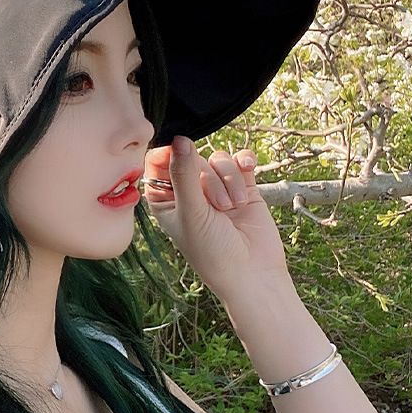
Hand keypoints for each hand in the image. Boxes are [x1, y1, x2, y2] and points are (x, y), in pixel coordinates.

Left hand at [143, 136, 290, 304]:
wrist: (253, 273)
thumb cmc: (213, 252)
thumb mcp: (192, 212)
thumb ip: (184, 174)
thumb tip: (179, 139)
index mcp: (164, 198)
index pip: (158, 161)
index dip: (170, 155)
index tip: (182, 161)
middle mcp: (188, 191)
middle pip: (192, 158)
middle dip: (207, 178)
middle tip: (217, 206)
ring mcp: (216, 187)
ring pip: (217, 159)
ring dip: (228, 179)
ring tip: (232, 207)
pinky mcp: (241, 186)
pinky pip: (240, 160)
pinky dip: (244, 163)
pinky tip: (248, 169)